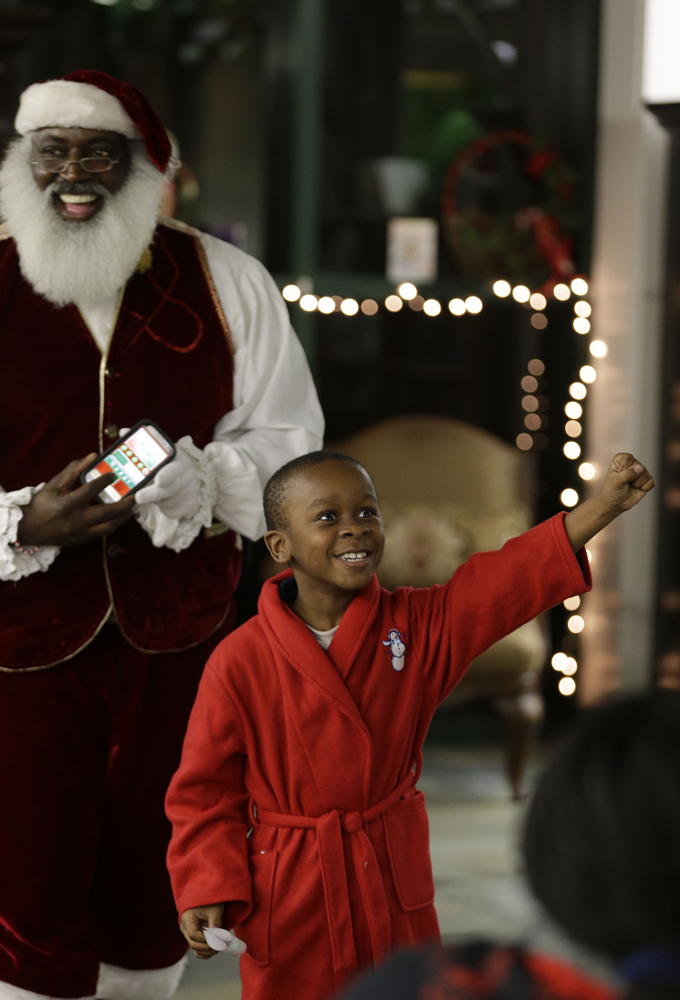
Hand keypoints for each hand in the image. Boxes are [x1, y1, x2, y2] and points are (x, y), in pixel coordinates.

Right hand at [17, 455, 134, 547]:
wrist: (28, 529)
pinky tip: (120, 515)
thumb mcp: (54, 484)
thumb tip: (92, 456)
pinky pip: (103, 533)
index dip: (104, 480)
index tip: (114, 474)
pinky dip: (114, 523)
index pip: (90, 490)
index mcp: (66, 504)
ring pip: (109, 526)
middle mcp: (75, 521)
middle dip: (125, 504)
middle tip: (136, 495)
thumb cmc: (41, 504)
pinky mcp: (82, 540)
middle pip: (107, 512)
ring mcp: (80, 533)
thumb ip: (73, 470)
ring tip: (132, 506)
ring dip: (123, 516)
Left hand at [135, 441, 200, 519]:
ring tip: (149, 491)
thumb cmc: (171, 464)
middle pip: (168, 489)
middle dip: (152, 494)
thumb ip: (143, 444)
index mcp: (179, 461)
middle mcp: (185, 478)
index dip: (167, 475)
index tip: (158, 480)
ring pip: (165, 502)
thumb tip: (124, 433)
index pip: (174, 469)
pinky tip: (163, 499)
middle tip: (138, 497)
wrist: (194, 479)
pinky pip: (168, 511)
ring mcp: (187, 495)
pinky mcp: (187, 509)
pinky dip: (162, 507)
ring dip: (153, 500)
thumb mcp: (163, 450)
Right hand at [180, 903, 224, 959]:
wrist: (205, 895)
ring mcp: (188, 934)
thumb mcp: (214, 909)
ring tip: (220, 947)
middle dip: (208, 947)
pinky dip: (206, 952)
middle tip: (221, 945)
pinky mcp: (194, 937)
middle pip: (194, 944)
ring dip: (208, 952)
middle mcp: (185, 928)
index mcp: (187, 919)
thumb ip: (215, 922)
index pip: (193, 935)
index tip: (217, 938)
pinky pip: (198, 949)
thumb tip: (217, 938)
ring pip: (196, 949)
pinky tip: (216, 948)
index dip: (205, 939)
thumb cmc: (209, 900)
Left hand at [598, 452, 655, 511]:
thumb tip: (640, 468)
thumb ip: (627, 473)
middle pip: (639, 466)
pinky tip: (637, 489)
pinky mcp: (648, 480)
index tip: (618, 475)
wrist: (616, 503)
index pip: (628, 458)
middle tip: (625, 482)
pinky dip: (644, 488)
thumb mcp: (616, 481)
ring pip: (646, 474)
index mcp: (621, 459)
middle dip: (632, 478)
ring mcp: (641, 471)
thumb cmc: (612, 490)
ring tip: (630, 486)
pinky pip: (652, 482)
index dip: (624, 468)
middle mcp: (632, 463)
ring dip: (637, 484)